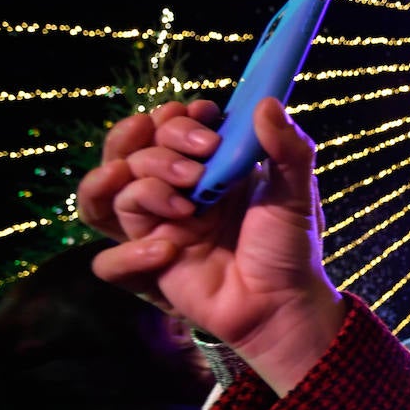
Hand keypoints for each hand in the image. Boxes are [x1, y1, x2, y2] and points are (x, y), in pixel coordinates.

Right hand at [76, 97, 343, 393]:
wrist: (282, 307)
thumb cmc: (290, 251)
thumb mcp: (297, 195)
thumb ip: (288, 149)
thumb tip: (268, 102)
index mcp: (213, 169)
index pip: (174, 127)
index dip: (180, 117)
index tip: (204, 114)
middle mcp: (181, 190)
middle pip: (138, 147)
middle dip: (165, 138)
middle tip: (204, 151)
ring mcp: (162, 222)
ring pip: (117, 184)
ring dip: (146, 176)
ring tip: (188, 191)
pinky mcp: (150, 257)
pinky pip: (113, 242)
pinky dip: (135, 239)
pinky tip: (173, 247)